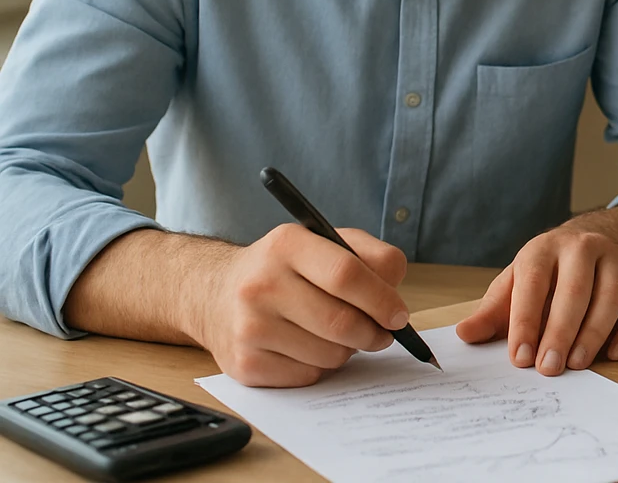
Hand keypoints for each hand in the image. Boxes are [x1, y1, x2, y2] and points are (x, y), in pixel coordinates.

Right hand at [191, 224, 409, 386]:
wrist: (216, 294)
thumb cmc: (286, 269)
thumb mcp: (326, 242)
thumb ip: (371, 257)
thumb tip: (395, 299)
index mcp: (286, 245)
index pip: (346, 274)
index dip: (382, 299)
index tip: (399, 315)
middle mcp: (261, 284)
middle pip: (340, 322)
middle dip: (373, 333)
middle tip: (382, 333)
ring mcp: (249, 327)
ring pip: (329, 354)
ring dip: (347, 350)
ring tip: (337, 334)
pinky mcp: (245, 364)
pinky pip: (308, 375)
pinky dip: (320, 366)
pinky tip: (307, 346)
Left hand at [455, 221, 617, 375]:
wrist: (588, 243)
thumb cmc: (545, 272)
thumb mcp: (514, 283)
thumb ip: (492, 312)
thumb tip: (465, 334)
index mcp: (543, 249)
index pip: (534, 284)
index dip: (526, 321)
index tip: (520, 356)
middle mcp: (581, 249)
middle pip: (574, 290)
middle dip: (561, 332)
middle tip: (549, 368)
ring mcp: (613, 261)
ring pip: (610, 297)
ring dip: (594, 334)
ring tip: (577, 364)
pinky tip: (613, 354)